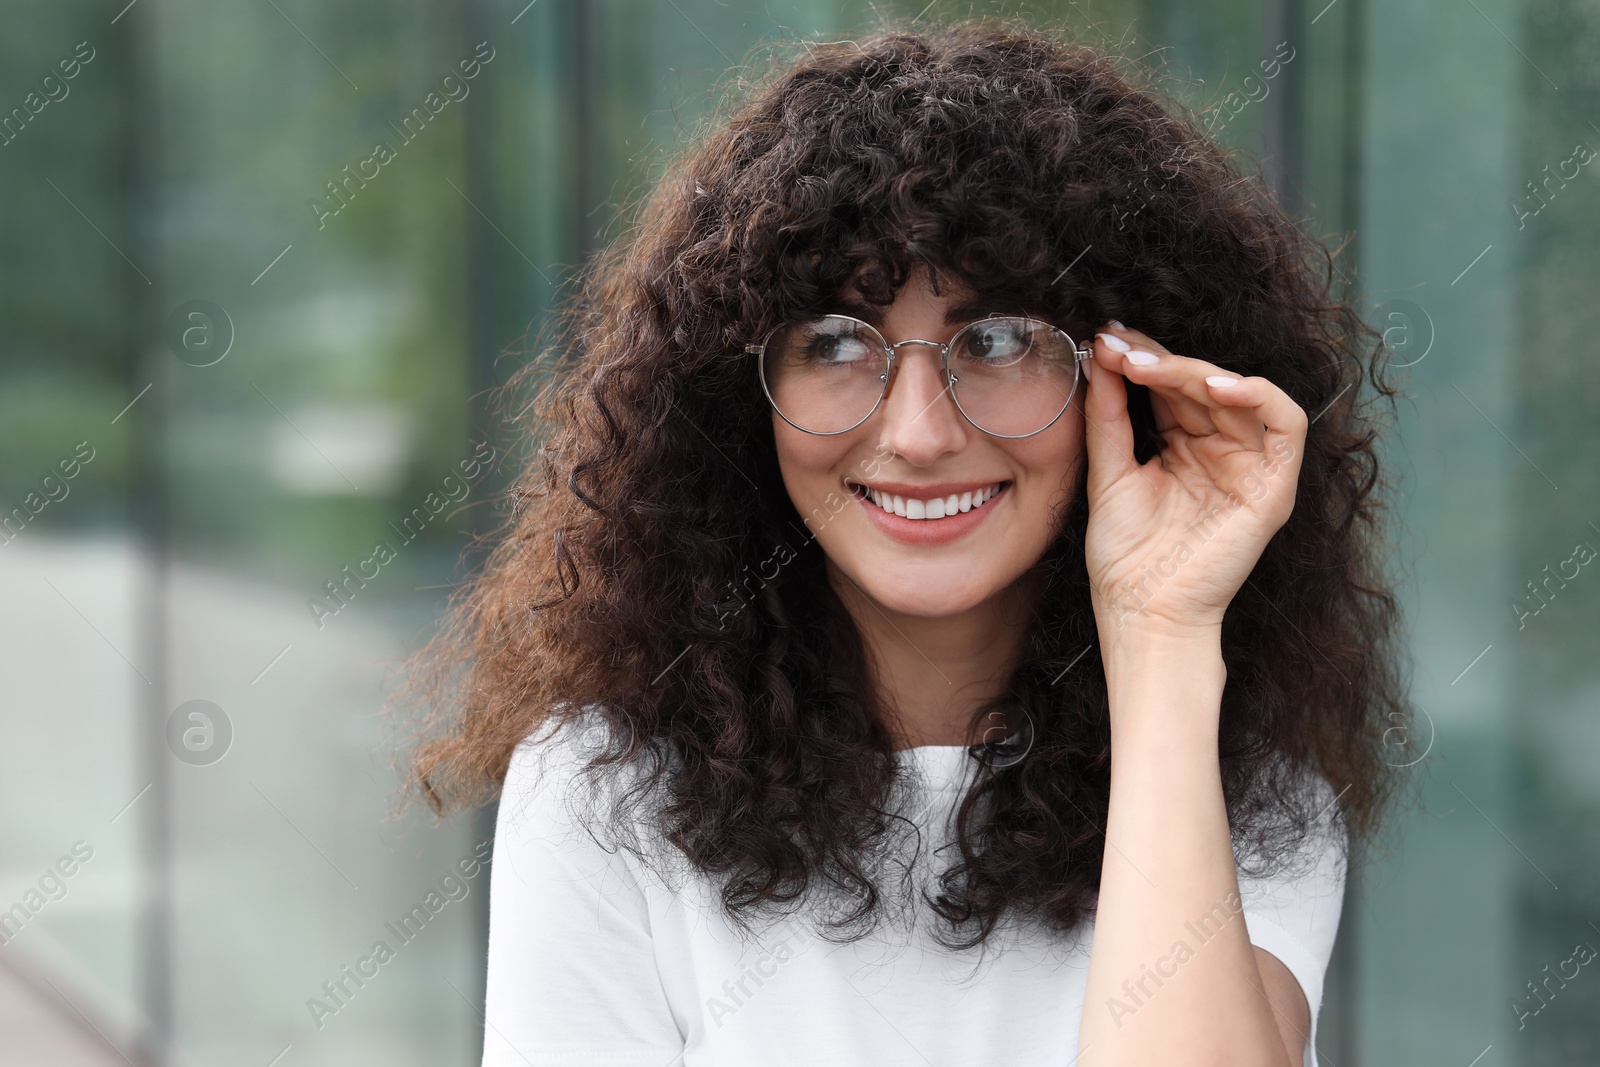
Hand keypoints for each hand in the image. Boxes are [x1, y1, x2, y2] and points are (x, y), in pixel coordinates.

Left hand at [1080, 322, 1306, 636]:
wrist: (1142, 611)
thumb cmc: (1125, 556)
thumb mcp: (1109, 471)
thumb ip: (1108, 415)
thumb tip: (1100, 355)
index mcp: (1183, 448)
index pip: (1170, 389)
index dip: (1143, 360)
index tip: (1107, 339)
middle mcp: (1220, 452)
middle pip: (1202, 385)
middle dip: (1162, 360)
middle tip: (1122, 348)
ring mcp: (1248, 467)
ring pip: (1238, 395)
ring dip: (1195, 372)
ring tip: (1151, 366)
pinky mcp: (1273, 487)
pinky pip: (1286, 425)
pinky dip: (1258, 396)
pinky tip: (1215, 386)